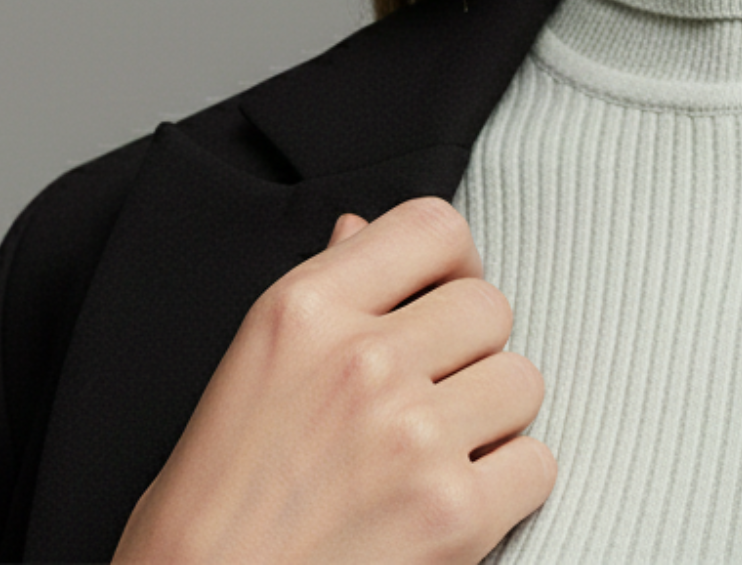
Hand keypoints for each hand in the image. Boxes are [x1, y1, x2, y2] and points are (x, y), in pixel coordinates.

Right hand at [112, 196, 552, 563]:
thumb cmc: (205, 513)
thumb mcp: (245, 374)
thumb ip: (319, 296)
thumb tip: (359, 228)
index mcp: (303, 311)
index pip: (432, 226)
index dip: (453, 261)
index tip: (443, 295)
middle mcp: (363, 361)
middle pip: (489, 306)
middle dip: (471, 350)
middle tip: (431, 395)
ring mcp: (413, 437)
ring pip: (522, 381)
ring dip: (493, 419)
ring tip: (434, 455)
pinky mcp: (453, 515)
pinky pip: (536, 464)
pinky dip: (508, 487)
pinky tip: (451, 505)